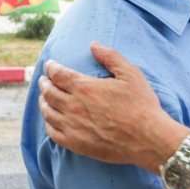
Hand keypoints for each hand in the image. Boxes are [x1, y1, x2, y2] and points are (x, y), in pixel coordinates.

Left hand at [39, 42, 186, 171]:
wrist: (146, 138)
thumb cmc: (141, 104)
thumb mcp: (131, 74)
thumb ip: (111, 57)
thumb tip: (94, 45)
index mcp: (85, 87)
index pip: (58, 74)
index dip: (52, 68)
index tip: (50, 65)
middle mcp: (73, 106)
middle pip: (49, 92)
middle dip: (44, 83)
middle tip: (43, 80)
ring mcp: (72, 126)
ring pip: (48, 112)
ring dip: (43, 102)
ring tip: (44, 98)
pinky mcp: (75, 144)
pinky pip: (52, 132)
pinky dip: (48, 123)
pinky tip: (51, 120)